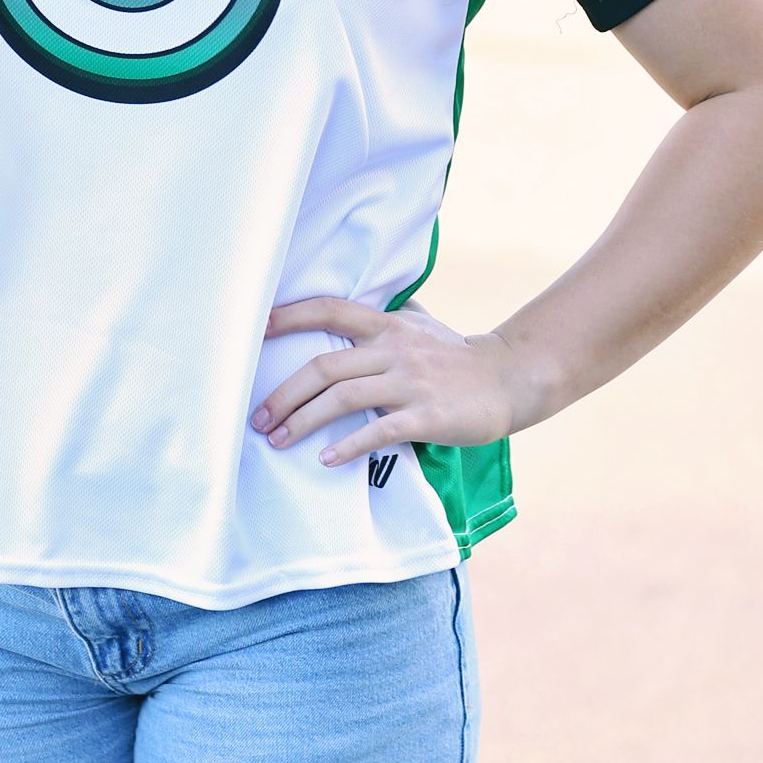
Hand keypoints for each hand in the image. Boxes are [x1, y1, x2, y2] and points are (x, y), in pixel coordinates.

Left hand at [251, 295, 527, 466]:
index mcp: (387, 325)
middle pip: (324, 366)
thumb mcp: (421, 324)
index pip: (329, 309)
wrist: (509, 379)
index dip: (289, 316)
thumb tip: (362, 304)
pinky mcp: (427, 415)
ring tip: (277, 440)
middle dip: (284, 393)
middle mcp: (393, 348)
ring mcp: (410, 382)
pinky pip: (380, 429)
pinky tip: (326, 459)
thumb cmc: (457, 355)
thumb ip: (389, 316)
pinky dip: (349, 445)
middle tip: (257, 417)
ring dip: (303, 421)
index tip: (253, 330)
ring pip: (343, 397)